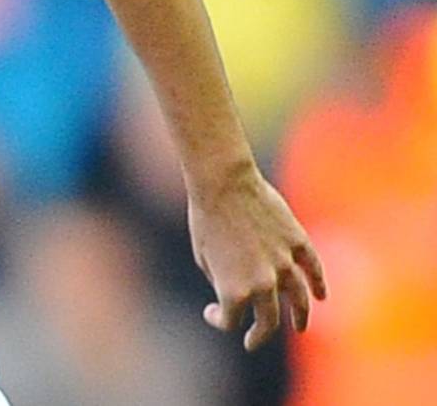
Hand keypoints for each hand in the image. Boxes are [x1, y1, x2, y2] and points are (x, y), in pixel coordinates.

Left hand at [187, 166, 327, 351]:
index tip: (211, 312)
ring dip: (300, 317)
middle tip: (255, 340)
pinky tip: (319, 296)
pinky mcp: (298, 243)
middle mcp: (263, 284)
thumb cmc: (205, 219)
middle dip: (261, 334)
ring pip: (299, 301)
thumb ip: (223, 280)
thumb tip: (237, 292)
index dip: (218, 320)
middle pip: (268, 320)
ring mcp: (284, 264)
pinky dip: (318, 284)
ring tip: (299, 326)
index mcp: (234, 291)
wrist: (222, 184)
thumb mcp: (204, 258)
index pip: (230, 320)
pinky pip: (314, 270)